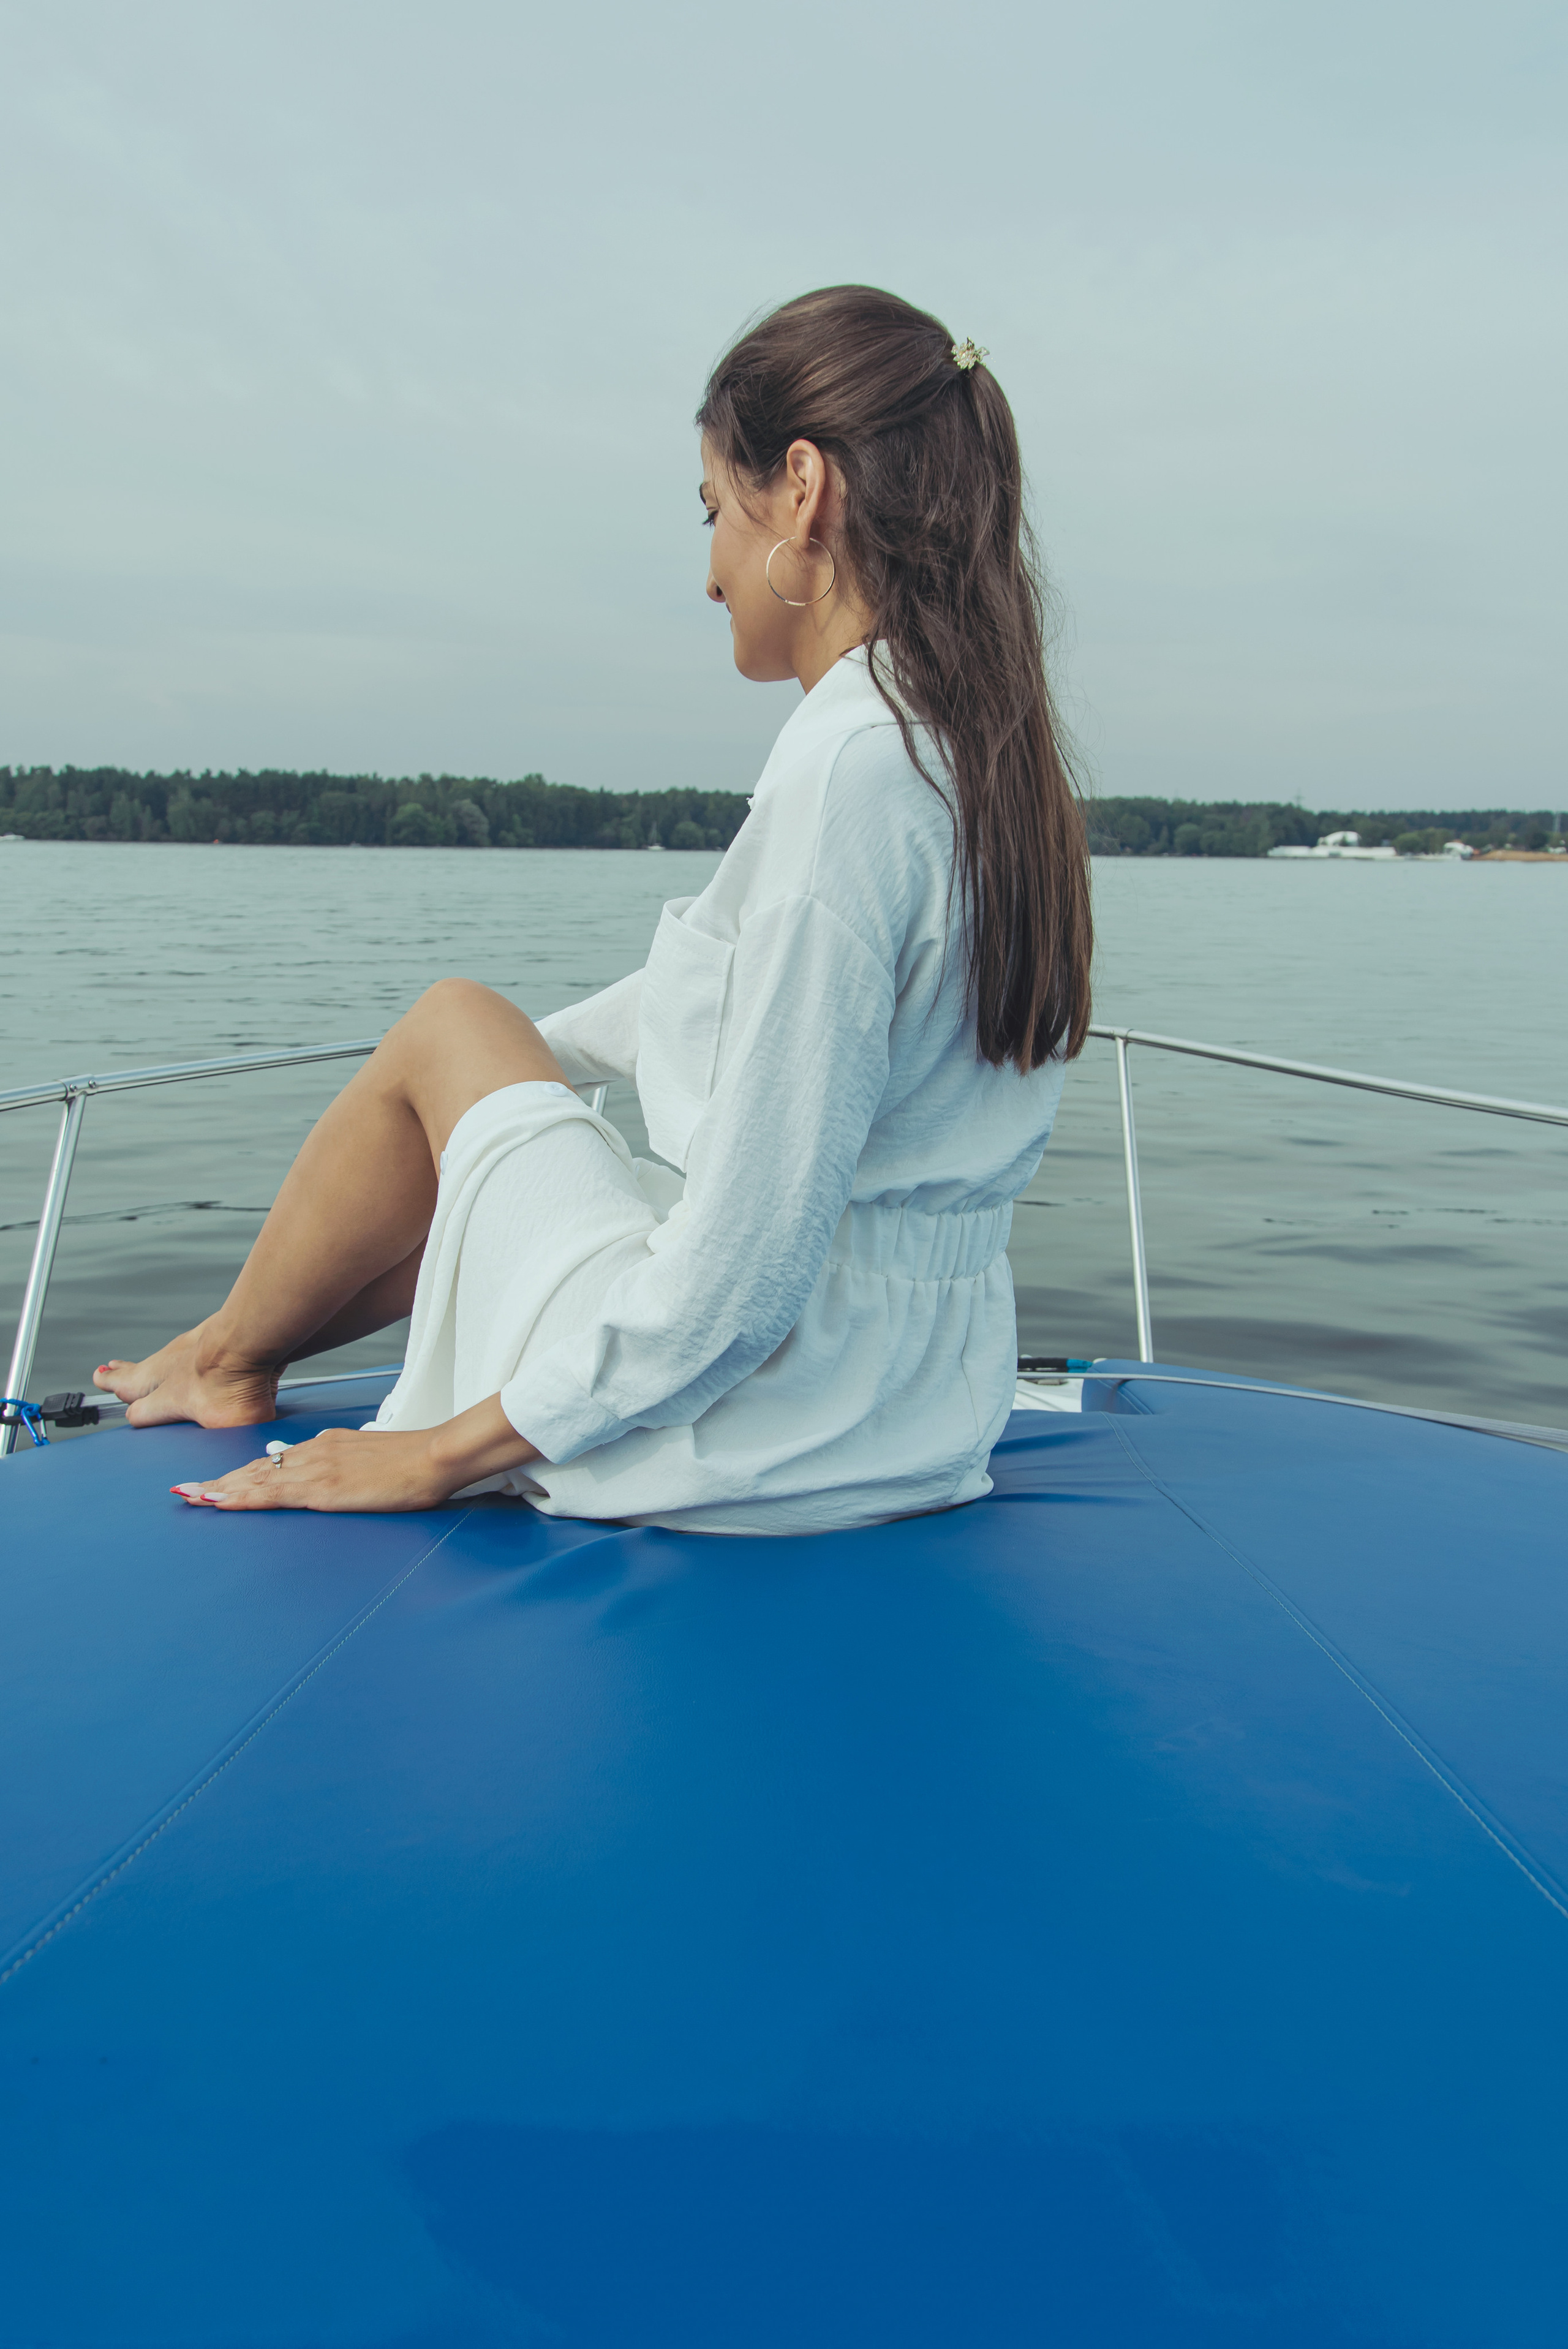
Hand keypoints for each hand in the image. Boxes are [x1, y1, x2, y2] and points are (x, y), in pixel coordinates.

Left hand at [172, 1396, 539, 1513]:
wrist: (435, 1456)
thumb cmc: (416, 1464)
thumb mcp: (375, 1463)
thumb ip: (351, 1470)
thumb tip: (337, 1482)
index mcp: (328, 1446)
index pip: (276, 1461)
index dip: (245, 1472)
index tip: (220, 1481)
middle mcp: (315, 1452)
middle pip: (257, 1467)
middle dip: (221, 1480)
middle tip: (187, 1490)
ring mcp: (316, 1469)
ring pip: (256, 1479)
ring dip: (221, 1489)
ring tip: (190, 1497)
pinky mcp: (323, 1488)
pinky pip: (272, 1494)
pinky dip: (241, 1497)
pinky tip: (219, 1501)